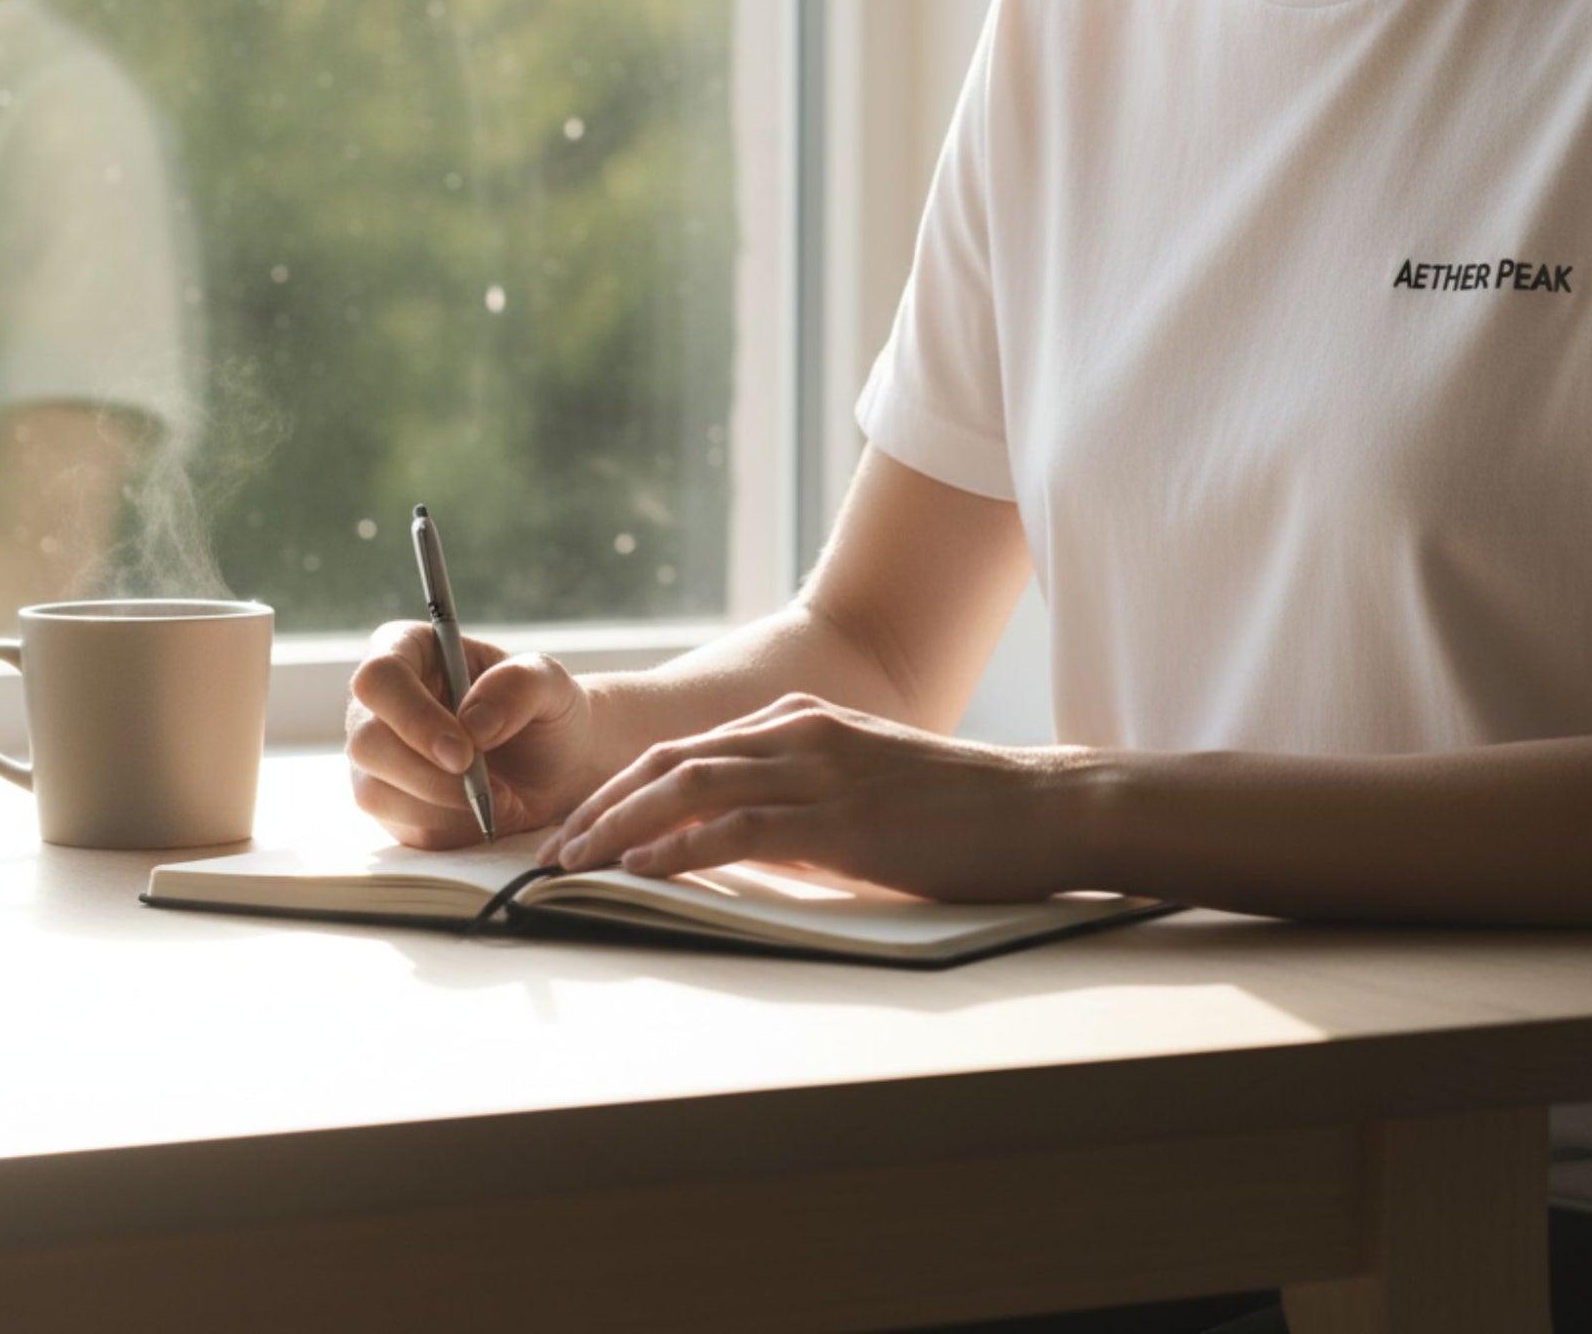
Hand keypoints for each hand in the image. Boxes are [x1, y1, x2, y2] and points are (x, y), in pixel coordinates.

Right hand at [345, 621, 599, 848]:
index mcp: (410, 650)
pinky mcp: (389, 802)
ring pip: (373, 789)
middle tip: (485, 787)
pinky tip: (483, 814)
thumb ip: (518, 685)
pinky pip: (396, 823)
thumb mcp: (550, 683)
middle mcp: (380, 703)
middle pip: (367, 741)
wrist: (556, 768)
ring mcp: (378, 756)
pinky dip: (443, 826)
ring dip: (439, 804)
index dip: (413, 716)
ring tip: (501, 799)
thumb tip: (473, 723)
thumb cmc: (546, 710)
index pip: (380, 677)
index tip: (462, 751)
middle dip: (426, 772)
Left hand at [534, 693, 1081, 901]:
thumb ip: (802, 796)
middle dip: (603, 805)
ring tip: (575, 864)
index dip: (625, 787)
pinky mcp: (840, 819)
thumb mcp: (864, 782)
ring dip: (621, 826)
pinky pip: (739, 829)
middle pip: (672, 760)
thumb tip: (740, 837)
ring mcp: (819, 771)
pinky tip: (642, 871)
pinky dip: (680, 849)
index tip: (581, 827)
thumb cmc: (957, 807)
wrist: (1036, 805)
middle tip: (554, 850)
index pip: (688, 749)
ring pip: (690, 787)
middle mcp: (799, 732)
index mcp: (802, 720)